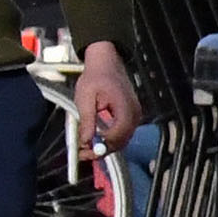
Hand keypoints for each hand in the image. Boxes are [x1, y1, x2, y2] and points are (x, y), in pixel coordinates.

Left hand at [68, 41, 136, 164]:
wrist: (106, 62)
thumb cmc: (96, 76)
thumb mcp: (85, 97)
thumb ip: (86, 120)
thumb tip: (85, 141)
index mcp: (124, 106)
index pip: (117, 134)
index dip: (101, 145)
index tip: (85, 150)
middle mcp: (134, 113)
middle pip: (121, 141)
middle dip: (102, 150)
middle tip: (83, 153)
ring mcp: (135, 115)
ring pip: (122, 139)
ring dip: (105, 145)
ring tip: (86, 147)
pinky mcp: (131, 115)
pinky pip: (122, 132)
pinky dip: (109, 138)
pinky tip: (95, 137)